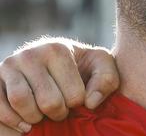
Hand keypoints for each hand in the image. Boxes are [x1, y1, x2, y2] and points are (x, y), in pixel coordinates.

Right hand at [0, 37, 119, 133]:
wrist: (53, 61)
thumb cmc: (81, 65)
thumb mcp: (101, 65)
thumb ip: (107, 79)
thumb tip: (91, 102)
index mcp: (57, 49)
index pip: (73, 93)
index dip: (78, 104)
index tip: (77, 100)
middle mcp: (30, 54)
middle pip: (47, 100)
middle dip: (58, 114)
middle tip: (61, 112)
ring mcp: (9, 66)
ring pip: (20, 101)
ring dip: (35, 118)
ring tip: (43, 116)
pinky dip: (11, 121)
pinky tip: (25, 125)